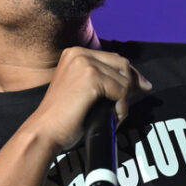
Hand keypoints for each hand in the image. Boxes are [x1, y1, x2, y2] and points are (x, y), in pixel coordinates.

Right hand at [25, 46, 152, 153]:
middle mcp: (79, 53)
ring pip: (124, 79)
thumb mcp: (80, 91)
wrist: (44, 132)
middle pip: (122, 64)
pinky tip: (113, 118)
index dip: (130, 73)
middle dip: (133, 82)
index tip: (141, 86)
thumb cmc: (61, 118)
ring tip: (114, 117)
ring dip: (124, 101)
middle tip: (137, 99)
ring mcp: (84, 64)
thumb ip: (100, 80)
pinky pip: (122, 91)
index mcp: (74, 54)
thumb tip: (134, 81)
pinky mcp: (91, 78)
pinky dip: (122, 107)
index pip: (113, 58)